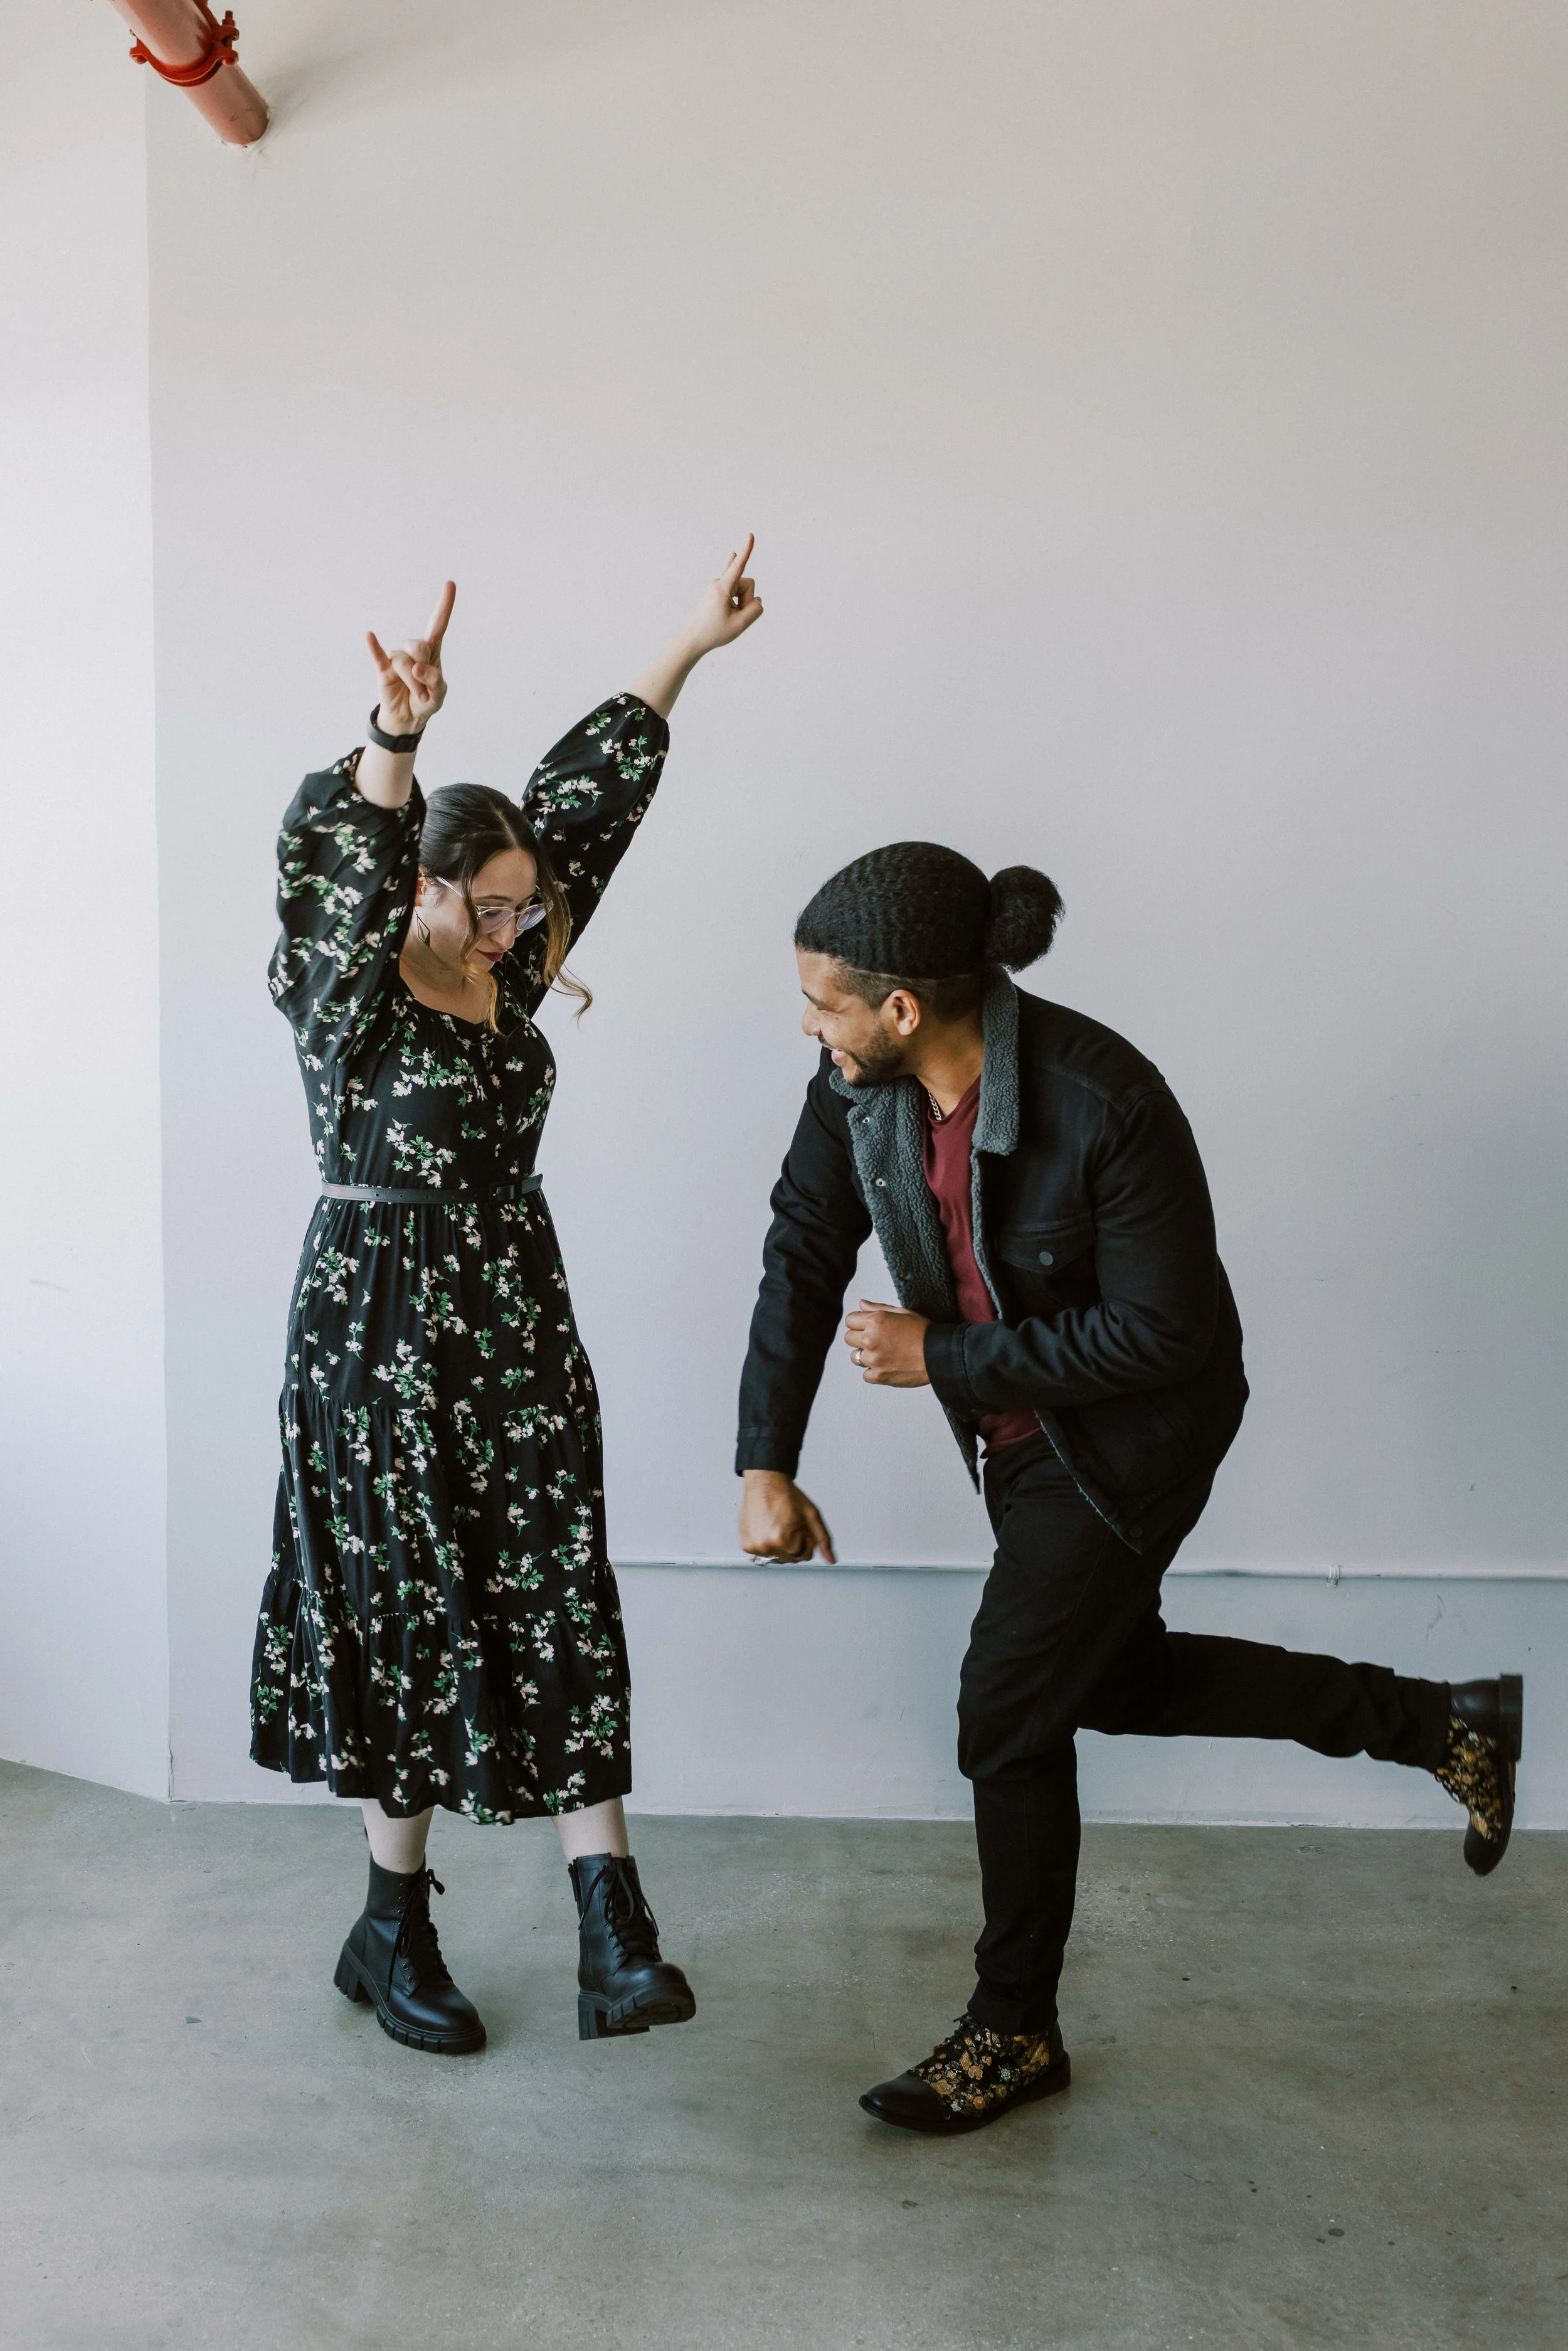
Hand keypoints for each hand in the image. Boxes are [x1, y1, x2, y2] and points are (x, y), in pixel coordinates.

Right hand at [366, 580, 455, 736]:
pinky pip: (379, 656)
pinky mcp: (384, 669)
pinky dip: (374, 647)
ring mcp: (398, 658)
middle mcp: (413, 650)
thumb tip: (418, 668)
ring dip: (413, 683)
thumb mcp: (439, 695)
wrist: (408, 719)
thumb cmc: (426, 701)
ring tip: (417, 696)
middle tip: (425, 690)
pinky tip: (370, 636)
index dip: (444, 605)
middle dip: (424, 670)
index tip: (450, 584)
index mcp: (432, 651)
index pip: (438, 625)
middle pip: (419, 646)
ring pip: (404, 662)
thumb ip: (435, 681)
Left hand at [680, 534, 762, 657]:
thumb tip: (757, 600)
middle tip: (736, 617)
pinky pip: (732, 581)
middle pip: (747, 584)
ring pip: (741, 589)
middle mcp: (719, 583)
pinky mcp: (717, 591)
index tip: (750, 535)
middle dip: (747, 600)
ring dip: (742, 603)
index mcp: (722, 588)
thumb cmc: (714, 633)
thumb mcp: (740, 624)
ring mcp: (717, 586)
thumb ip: (755, 610)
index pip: (738, 566)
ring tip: (730, 616)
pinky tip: (732, 554)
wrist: (694, 639)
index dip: (747, 550)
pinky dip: (735, 574)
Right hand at [739, 1470, 835, 1563]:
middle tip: (789, 1524)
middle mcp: (766, 1545)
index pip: (805, 1555)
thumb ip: (823, 1539)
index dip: (806, 1539)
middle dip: (794, 1544)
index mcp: (783, 1539)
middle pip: (791, 1559)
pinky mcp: (746, 1545)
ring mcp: (754, 1547)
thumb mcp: (811, 1515)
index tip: (800, 1526)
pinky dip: (767, 1544)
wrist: (765, 1482)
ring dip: (781, 1545)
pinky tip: (767, 1528)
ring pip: (777, 1557)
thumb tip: (831, 1559)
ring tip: (777, 1525)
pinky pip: (763, 1553)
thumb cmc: (785, 1495)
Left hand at [844, 1300, 930, 1387]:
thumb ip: (878, 1308)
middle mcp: (870, 1339)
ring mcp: (874, 1359)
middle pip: (848, 1338)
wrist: (938, 1355)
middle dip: (859, 1338)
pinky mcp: (879, 1376)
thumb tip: (861, 1304)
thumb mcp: (903, 1312)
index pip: (850, 1320)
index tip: (867, 1327)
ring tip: (883, 1354)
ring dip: (865, 1355)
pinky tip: (887, 1366)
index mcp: (875, 1321)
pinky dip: (874, 1372)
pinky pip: (865, 1374)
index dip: (858, 1323)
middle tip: (877, 1340)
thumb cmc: (924, 1332)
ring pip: (855, 1357)